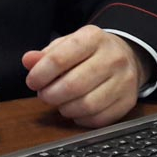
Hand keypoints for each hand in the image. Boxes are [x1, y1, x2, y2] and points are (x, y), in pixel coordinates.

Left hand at [22, 25, 148, 127]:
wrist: (127, 56)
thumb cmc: (90, 52)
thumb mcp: (68, 45)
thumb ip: (46, 54)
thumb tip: (28, 61)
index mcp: (93, 38)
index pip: (60, 58)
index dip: (40, 74)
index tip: (32, 82)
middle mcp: (112, 57)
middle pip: (73, 85)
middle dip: (51, 95)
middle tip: (44, 95)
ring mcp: (124, 80)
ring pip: (87, 105)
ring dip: (65, 109)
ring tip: (60, 102)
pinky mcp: (128, 101)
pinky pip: (99, 118)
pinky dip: (81, 119)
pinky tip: (76, 110)